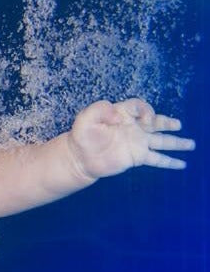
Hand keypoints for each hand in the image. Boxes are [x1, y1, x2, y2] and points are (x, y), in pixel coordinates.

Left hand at [68, 98, 194, 179]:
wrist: (80, 157)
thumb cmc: (82, 136)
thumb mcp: (85, 118)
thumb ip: (99, 109)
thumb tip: (116, 114)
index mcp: (122, 114)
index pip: (139, 106)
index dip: (145, 109)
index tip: (145, 119)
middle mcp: (133, 127)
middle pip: (156, 122)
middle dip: (167, 122)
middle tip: (177, 125)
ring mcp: (137, 143)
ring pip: (162, 140)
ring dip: (177, 142)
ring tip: (191, 144)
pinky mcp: (137, 157)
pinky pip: (157, 159)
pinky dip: (170, 162)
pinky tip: (182, 165)